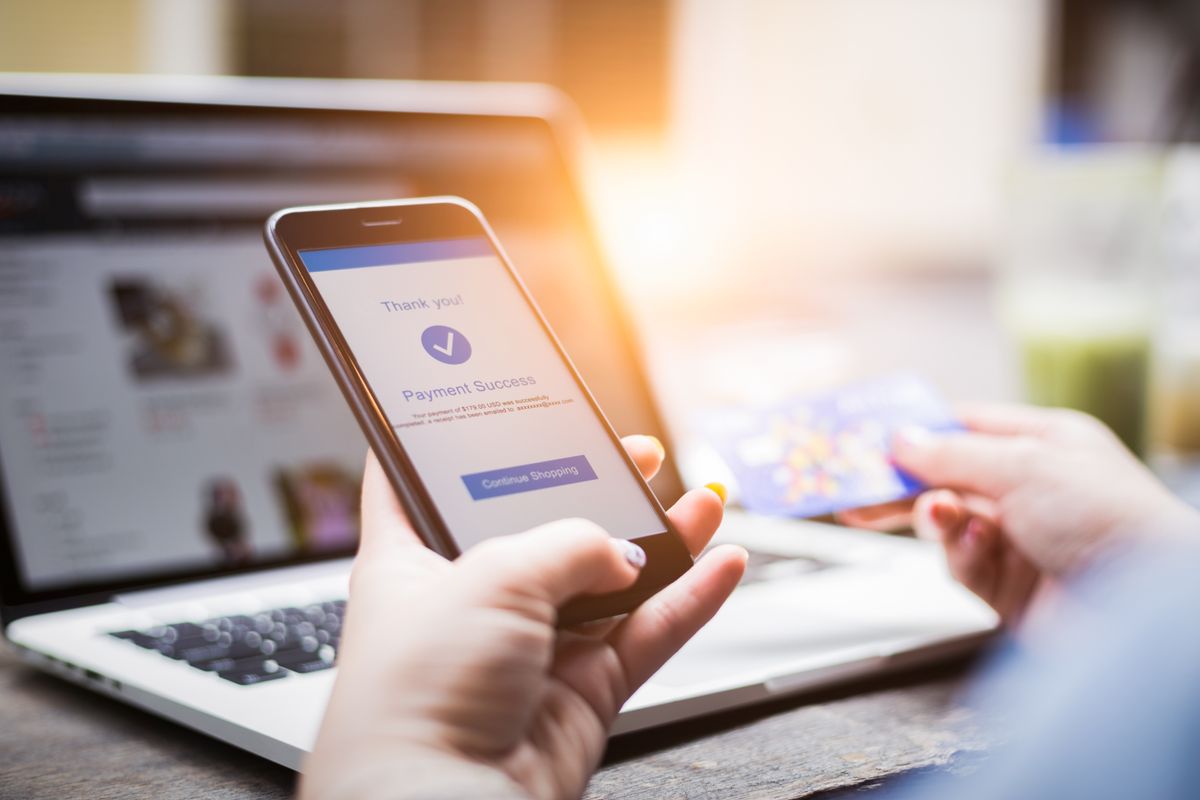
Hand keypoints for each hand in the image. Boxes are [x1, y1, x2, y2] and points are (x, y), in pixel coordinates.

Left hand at [301, 436, 745, 799]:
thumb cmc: (421, 692)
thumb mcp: (492, 576)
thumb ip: (568, 545)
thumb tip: (621, 553)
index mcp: (413, 560)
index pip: (421, 484)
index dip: (453, 442)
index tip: (486, 411)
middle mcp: (469, 600)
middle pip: (540, 528)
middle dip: (592, 489)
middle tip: (633, 455)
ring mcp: (528, 648)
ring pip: (608, 581)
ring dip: (659, 541)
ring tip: (702, 500)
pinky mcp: (578, 693)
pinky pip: (645, 636)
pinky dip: (687, 601)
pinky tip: (721, 565)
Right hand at [847, 405, 1198, 624]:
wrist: (1144, 609)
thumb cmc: (1110, 520)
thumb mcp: (1022, 465)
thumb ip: (951, 453)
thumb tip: (900, 439)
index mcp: (1044, 446)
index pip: (965, 429)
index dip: (916, 432)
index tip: (868, 438)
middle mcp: (1031, 491)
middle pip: (944, 479)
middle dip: (900, 484)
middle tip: (850, 491)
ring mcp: (1019, 541)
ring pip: (946, 524)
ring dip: (937, 518)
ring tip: (938, 516)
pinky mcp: (1007, 588)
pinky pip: (960, 565)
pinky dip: (961, 555)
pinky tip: (978, 548)